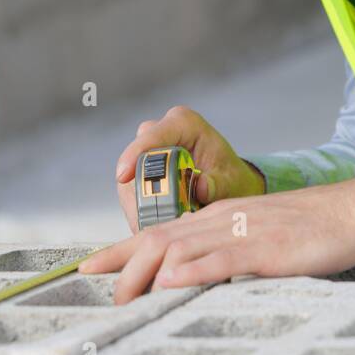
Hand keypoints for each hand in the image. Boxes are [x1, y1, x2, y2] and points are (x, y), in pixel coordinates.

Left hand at [80, 177, 354, 303]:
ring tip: (123, 297)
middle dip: (123, 267)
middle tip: (104, 297)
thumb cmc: (303, 228)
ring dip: (146, 273)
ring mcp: (241, 232)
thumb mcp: (253, 235)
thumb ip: (221, 251)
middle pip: (157, 240)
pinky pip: (221, 259)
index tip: (88, 267)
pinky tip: (173, 282)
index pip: (156, 231)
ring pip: (180, 248)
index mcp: (216, 217)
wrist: (349, 212)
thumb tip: (186, 275)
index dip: (119, 250)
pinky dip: (193, 271)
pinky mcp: (264, 249)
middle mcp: (220, 220)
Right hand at [113, 106, 265, 233]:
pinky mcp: (140, 172)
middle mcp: (161, 134)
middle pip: (136, 161)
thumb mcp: (231, 181)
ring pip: (129, 181)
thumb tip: (201, 186)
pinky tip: (155, 227)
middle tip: (150, 221)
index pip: (152, 136)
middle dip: (140, 193)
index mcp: (183, 124)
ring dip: (139, 207)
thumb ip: (218, 184)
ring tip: (157, 229)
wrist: (228, 184)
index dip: (135, 154)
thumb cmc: (229, 176)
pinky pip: (131, 193)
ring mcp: (148, 153)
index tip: (124, 176)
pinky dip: (140, 212)